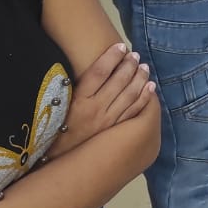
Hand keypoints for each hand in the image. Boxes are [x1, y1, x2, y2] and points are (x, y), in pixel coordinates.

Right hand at [47, 42, 156, 158]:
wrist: (58, 161)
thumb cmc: (56, 129)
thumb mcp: (59, 107)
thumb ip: (75, 88)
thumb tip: (93, 67)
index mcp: (78, 100)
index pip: (98, 72)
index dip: (111, 57)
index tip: (120, 46)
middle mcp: (95, 110)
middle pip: (118, 81)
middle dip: (129, 65)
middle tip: (136, 55)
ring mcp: (108, 122)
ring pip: (130, 95)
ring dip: (140, 78)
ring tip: (145, 67)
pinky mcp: (116, 132)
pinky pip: (135, 111)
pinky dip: (145, 98)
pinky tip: (150, 87)